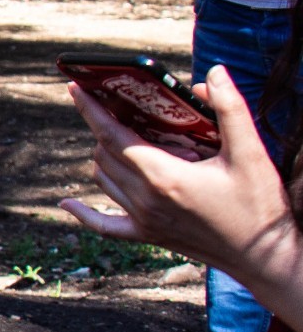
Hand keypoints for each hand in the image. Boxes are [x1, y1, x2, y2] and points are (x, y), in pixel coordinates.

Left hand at [59, 66, 300, 283]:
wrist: (265, 257)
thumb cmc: (260, 204)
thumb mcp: (251, 152)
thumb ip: (230, 109)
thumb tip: (211, 73)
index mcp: (164, 176)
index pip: (113, 135)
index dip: (91, 110)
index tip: (75, 89)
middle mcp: (145, 199)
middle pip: (106, 153)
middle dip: (106, 126)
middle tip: (117, 106)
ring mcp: (143, 221)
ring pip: (104, 179)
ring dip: (105, 155)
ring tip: (125, 137)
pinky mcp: (148, 236)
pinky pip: (104, 226)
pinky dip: (84, 213)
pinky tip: (67, 204)